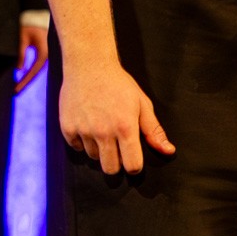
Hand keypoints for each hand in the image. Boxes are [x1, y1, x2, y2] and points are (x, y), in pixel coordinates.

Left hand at [14, 24, 49, 93]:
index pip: (34, 70)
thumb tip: (19, 69)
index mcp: (44, 52)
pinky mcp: (43, 52)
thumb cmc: (30, 24)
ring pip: (37, 70)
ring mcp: (46, 54)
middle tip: (15, 92)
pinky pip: (37, 65)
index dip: (25, 80)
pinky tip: (24, 76)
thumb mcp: (23, 38)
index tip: (16, 89)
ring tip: (18, 87)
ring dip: (28, 78)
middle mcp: (47, 55)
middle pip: (36, 73)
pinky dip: (30, 72)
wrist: (37, 15)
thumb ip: (21, 53)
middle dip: (26, 82)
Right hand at [57, 60, 174, 174]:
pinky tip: (88, 124)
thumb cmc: (119, 84)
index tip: (133, 158)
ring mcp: (84, 131)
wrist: (90, 66)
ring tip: (102, 128)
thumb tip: (168, 150)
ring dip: (99, 149)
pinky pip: (76, 148)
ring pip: (93, 158)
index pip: (132, 165)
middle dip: (116, 163)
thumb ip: (154, 130)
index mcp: (126, 127)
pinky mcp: (68, 128)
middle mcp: (104, 132)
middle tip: (117, 146)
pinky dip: (83, 141)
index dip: (134, 165)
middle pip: (110, 169)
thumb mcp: (142, 104)